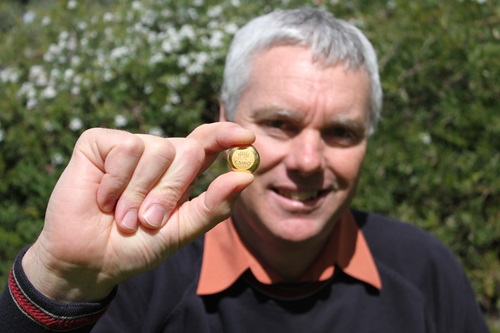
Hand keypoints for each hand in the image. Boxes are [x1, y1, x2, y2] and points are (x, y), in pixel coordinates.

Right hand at [22, 123, 254, 301]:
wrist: (90, 261)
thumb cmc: (137, 245)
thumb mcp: (182, 230)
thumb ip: (214, 205)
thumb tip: (245, 177)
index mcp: (181, 171)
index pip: (208, 142)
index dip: (226, 135)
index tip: (247, 138)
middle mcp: (159, 153)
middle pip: (188, 151)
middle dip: (171, 192)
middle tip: (149, 220)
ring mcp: (130, 145)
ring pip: (158, 149)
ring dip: (140, 193)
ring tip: (123, 215)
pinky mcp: (100, 142)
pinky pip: (126, 149)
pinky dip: (116, 182)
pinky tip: (103, 199)